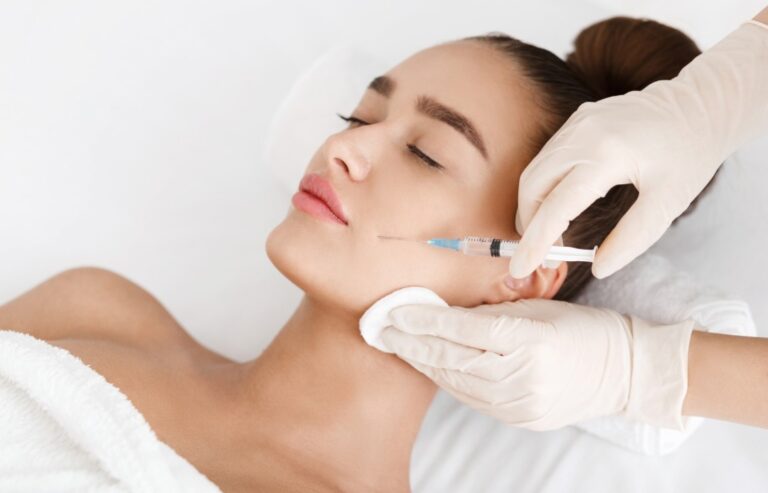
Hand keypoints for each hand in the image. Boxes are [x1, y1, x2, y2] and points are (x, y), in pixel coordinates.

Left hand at [380, 299, 694, 430]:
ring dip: (425, 363)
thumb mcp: (537, 307)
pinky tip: (432, 366)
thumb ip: (491, 311)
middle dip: (412, 343)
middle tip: (382, 329)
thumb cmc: (581, 328)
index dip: (424, 320)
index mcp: (531, 339)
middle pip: (453, 358)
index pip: (463, 329)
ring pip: (457, 382)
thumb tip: (445, 311)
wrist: (624, 371)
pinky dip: (448, 380)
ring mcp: (522, 403)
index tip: (394, 312)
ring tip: (400, 346)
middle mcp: (524, 375)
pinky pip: (473, 398)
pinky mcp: (521, 418)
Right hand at [510, 20, 767, 278]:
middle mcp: (582, 134)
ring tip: (551, 237)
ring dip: (534, 207)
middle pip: (533, 188)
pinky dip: (543, 188)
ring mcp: (576, 124)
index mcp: (607, 155)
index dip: (536, 243)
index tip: (522, 268)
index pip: (556, 208)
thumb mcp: (669, 203)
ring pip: (534, 172)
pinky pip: (546, 159)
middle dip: (530, 226)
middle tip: (546, 256)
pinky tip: (560, 207)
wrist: (700, 105)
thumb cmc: (690, 154)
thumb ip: (632, 238)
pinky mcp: (576, 121)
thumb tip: (598, 268)